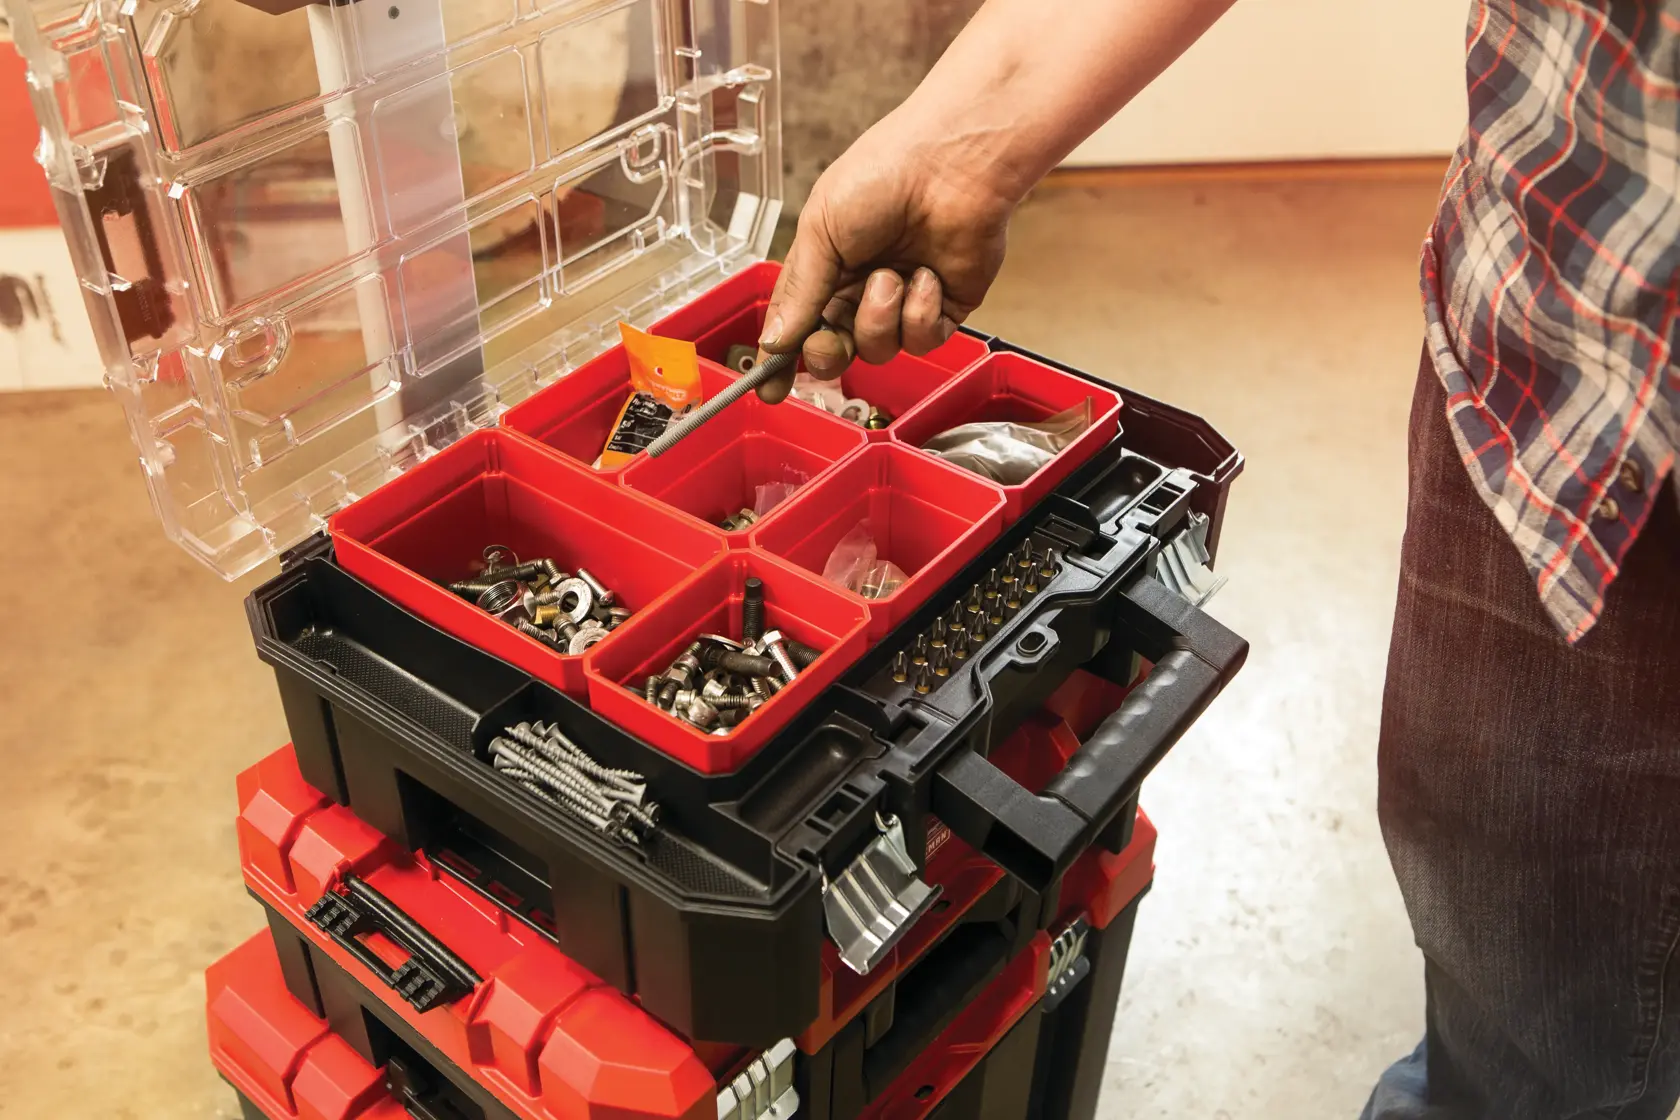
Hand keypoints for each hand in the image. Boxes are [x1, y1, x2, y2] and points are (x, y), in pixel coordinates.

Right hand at [754, 112, 1018, 401]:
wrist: (951, 163)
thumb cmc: (883, 175)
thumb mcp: (821, 230)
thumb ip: (798, 293)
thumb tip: (774, 343)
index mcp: (826, 267)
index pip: (796, 326)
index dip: (781, 359)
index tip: (768, 388)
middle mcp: (863, 289)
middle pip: (835, 352)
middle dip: (828, 351)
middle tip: (831, 336)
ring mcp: (904, 302)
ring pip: (879, 349)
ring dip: (880, 317)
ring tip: (893, 275)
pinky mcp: (945, 309)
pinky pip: (921, 340)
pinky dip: (920, 312)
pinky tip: (927, 276)